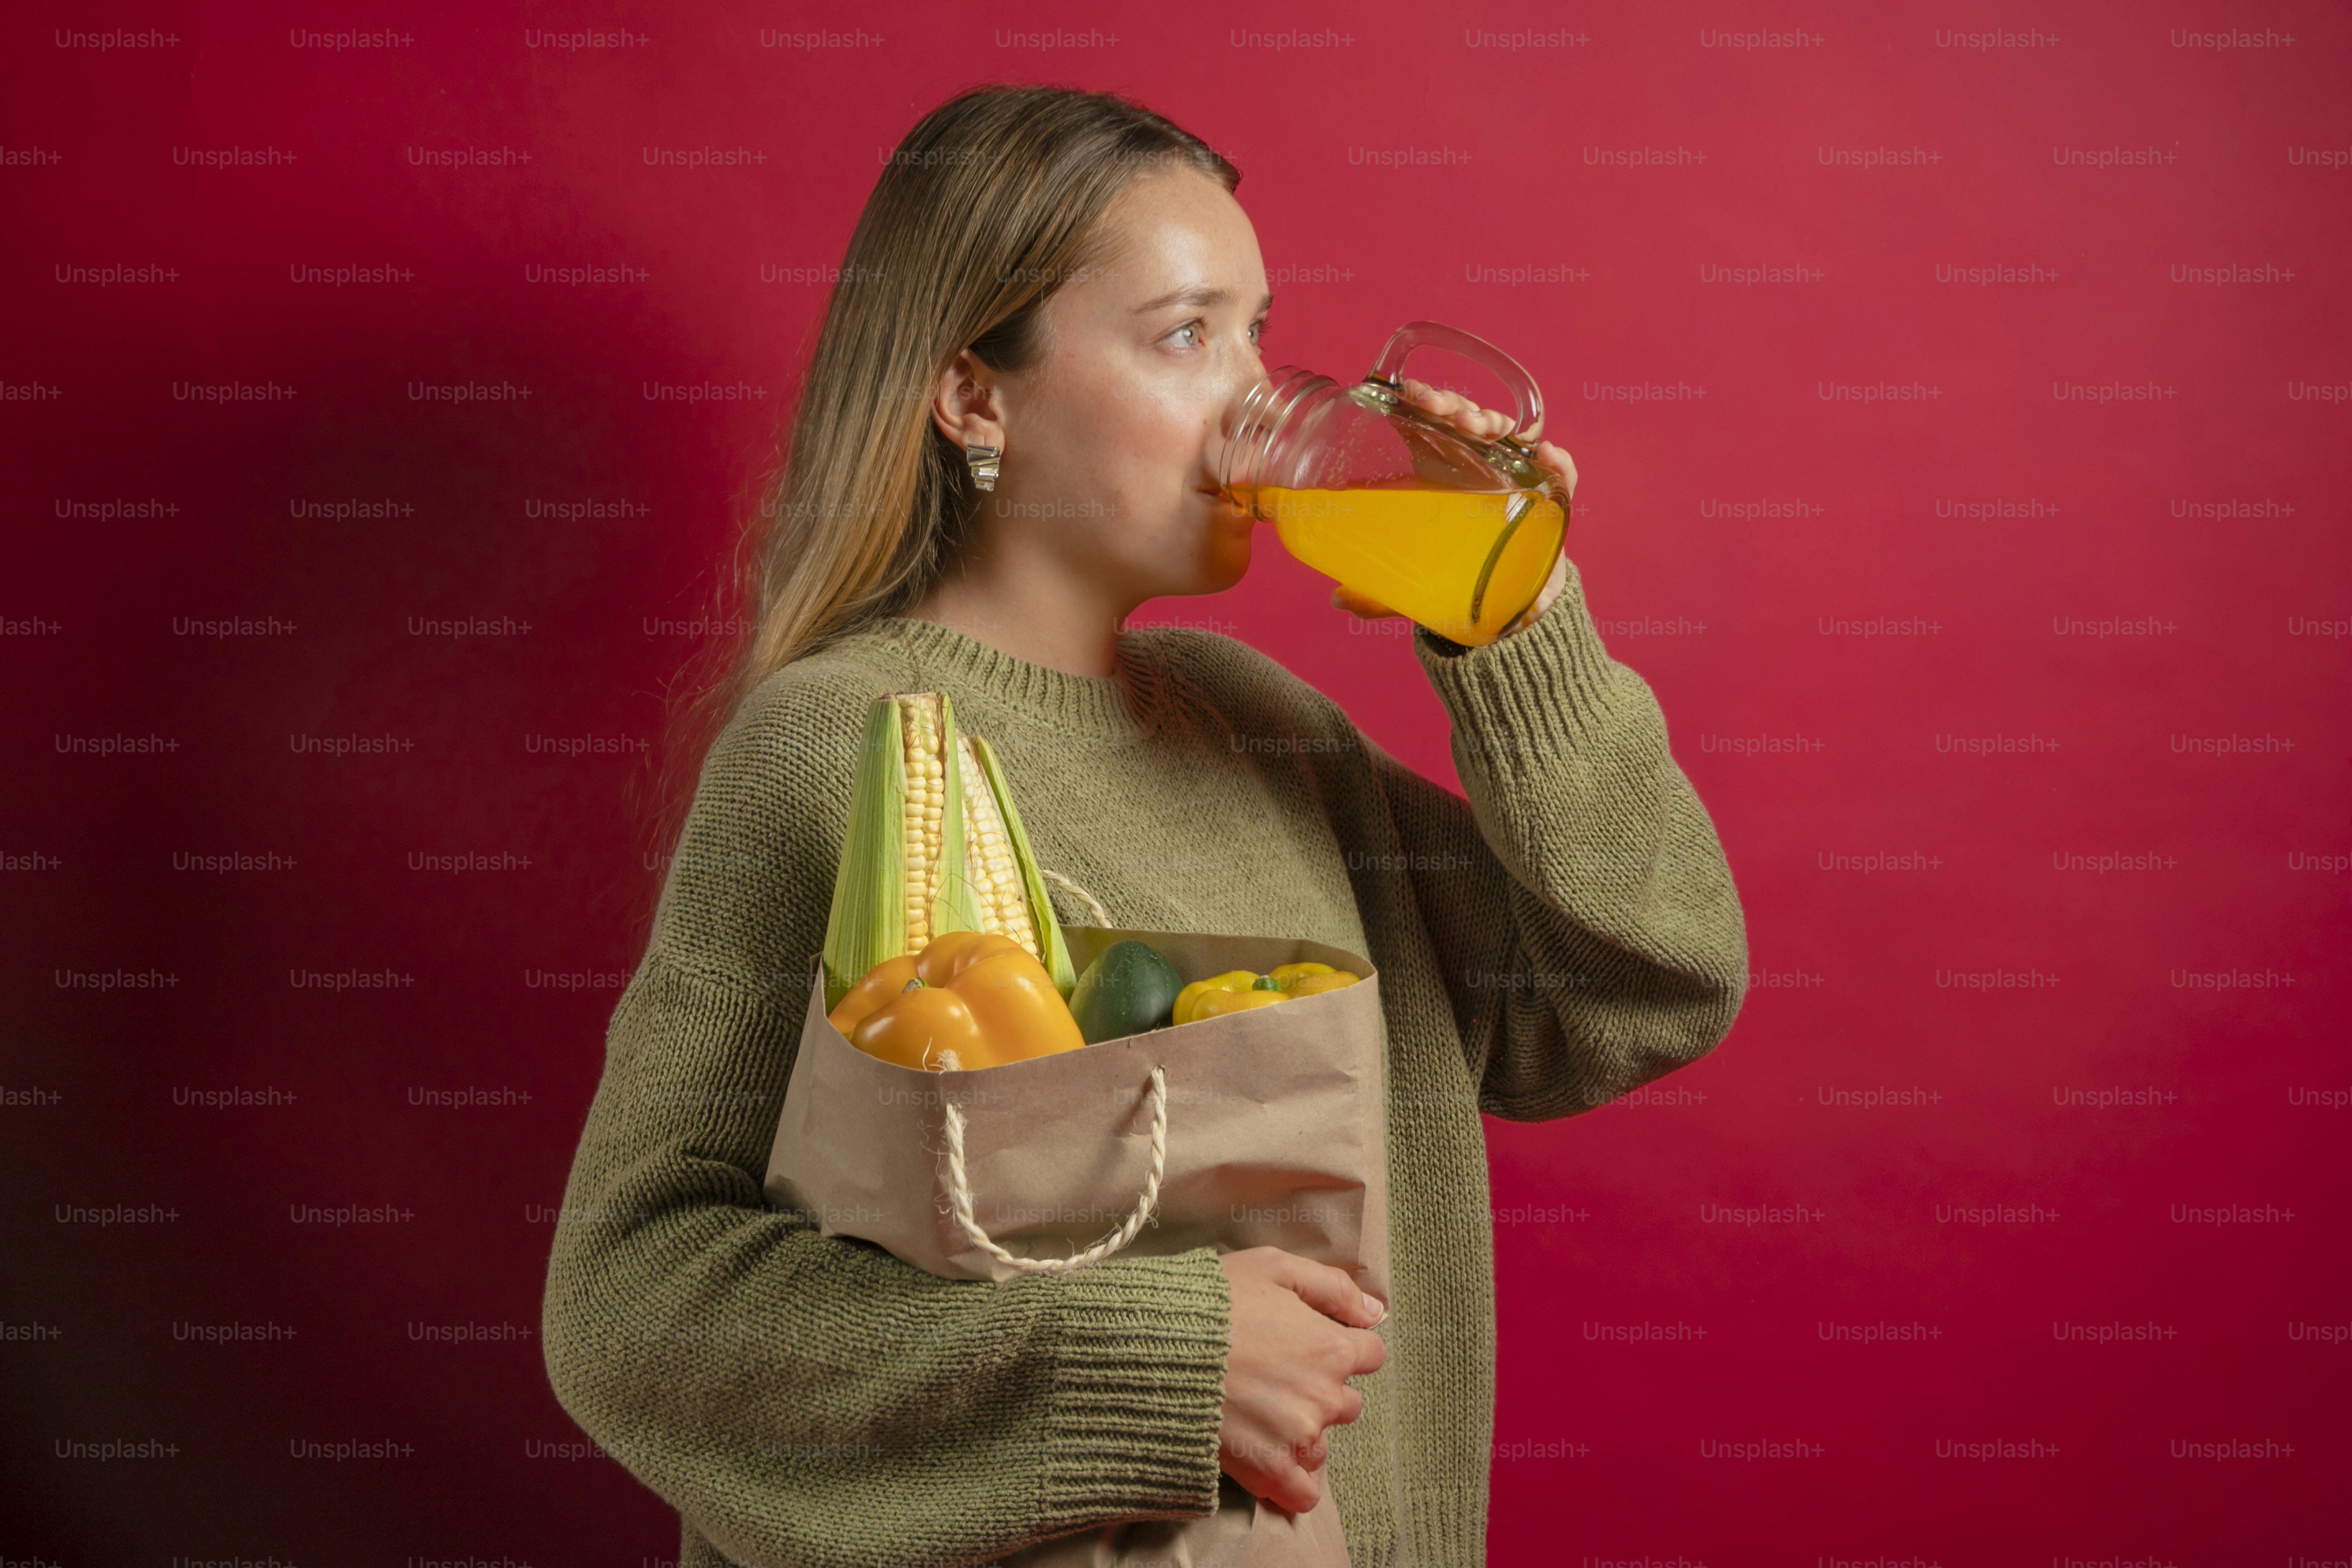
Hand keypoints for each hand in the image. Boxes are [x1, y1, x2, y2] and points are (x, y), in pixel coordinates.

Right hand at [1215, 1247, 1387, 1513]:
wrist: (1156, 1345)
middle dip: (1318, 1390)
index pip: (1369, 1355)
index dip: (1339, 1346)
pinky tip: (1272, 1463)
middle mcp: (1325, 1396)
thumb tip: (1375, 1312)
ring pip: (1322, 1444)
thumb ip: (1333, 1288)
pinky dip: (1293, 1485)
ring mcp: (1298, 1437)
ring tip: (1258, 1415)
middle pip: (1346, 1402)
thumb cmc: (1214, 1300)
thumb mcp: (1275, 1268)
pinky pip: (1302, 1494)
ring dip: (1301, 1433)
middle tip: (1273, 1377)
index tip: (1309, 1345)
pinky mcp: (1268, 1470)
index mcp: (1332, 1347)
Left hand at [1331, 376, 1576, 629]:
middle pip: (1463, 418)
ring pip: (1506, 433)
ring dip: (1492, 420)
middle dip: (1452, 405)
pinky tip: (1551, 454)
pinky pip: (1560, 474)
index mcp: (1436, 471)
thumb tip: (1338, 599)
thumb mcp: (1412, 585)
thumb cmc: (1454, 577)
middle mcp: (1473, 464)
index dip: (1417, 401)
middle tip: (1439, 411)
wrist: (1508, 607)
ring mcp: (1512, 475)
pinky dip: (1560, 462)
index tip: (1407, 396)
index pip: (1424, 423)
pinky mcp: (1548, 497)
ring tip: (1480, 428)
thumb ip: (1379, 593)